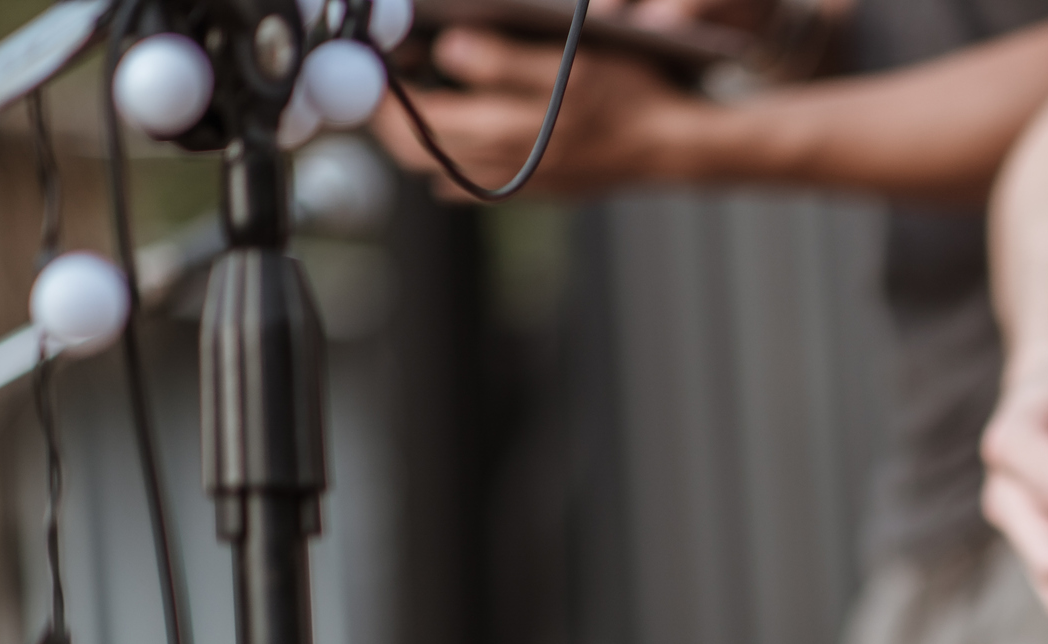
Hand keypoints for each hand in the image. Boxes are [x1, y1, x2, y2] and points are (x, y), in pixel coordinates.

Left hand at [371, 28, 726, 196]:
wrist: (671, 145)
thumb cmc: (630, 95)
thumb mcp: (570, 61)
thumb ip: (504, 59)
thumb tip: (449, 49)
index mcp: (506, 129)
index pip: (418, 116)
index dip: (387, 89)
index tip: (376, 59)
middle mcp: (503, 165)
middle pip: (416, 150)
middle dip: (391, 115)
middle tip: (386, 77)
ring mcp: (514, 184)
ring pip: (438, 169)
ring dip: (419, 135)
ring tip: (418, 96)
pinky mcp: (530, 191)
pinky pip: (471, 185)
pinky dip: (451, 161)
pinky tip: (459, 135)